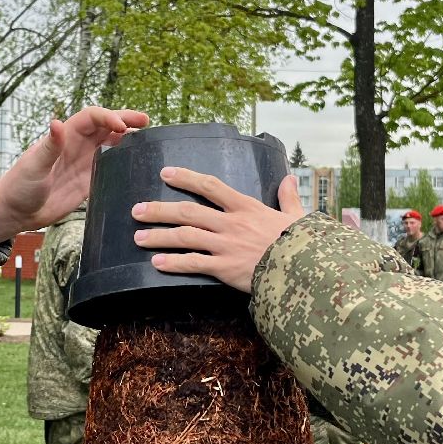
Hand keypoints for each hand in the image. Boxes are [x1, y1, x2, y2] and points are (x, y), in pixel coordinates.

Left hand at [0, 107, 147, 243]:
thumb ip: (49, 146)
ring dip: (127, 139)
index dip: (108, 117)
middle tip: (145, 120)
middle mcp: (78, 146)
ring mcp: (85, 164)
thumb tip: (57, 123)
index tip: (122, 127)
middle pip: (105, 127)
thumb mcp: (33, 166)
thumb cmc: (19, 185)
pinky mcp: (89, 182)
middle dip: (125, 120)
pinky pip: (111, 168)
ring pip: (111, 145)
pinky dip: (124, 163)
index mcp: (65, 137)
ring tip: (147, 139)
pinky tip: (137, 164)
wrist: (16, 212)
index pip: (92, 118)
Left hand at [130, 167, 304, 292]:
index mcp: (246, 207)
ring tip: (139, 238)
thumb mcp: (298, 216)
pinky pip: (193, 263)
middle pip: (187, 212)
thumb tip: (290, 178)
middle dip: (159, 210)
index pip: (210, 186)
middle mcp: (231, 223)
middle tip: (137, 210)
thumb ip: (289, 197)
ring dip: (159, 236)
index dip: (185, 178)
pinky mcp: (225, 269)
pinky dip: (173, 263)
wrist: (305, 270)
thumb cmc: (303, 244)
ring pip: (184, 237)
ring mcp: (226, 246)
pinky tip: (157, 264)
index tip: (165, 173)